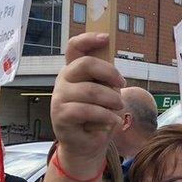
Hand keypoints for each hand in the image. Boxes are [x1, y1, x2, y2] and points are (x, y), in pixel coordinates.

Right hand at [50, 33, 124, 172]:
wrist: (87, 144)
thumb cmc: (98, 115)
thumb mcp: (106, 92)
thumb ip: (106, 77)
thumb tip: (113, 58)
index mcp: (74, 71)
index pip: (74, 47)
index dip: (88, 39)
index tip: (106, 37)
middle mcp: (63, 80)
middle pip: (85, 64)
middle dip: (109, 73)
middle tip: (122, 86)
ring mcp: (59, 97)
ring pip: (90, 90)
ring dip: (111, 100)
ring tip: (118, 109)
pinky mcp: (60, 115)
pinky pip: (86, 110)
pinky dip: (105, 116)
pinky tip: (113, 121)